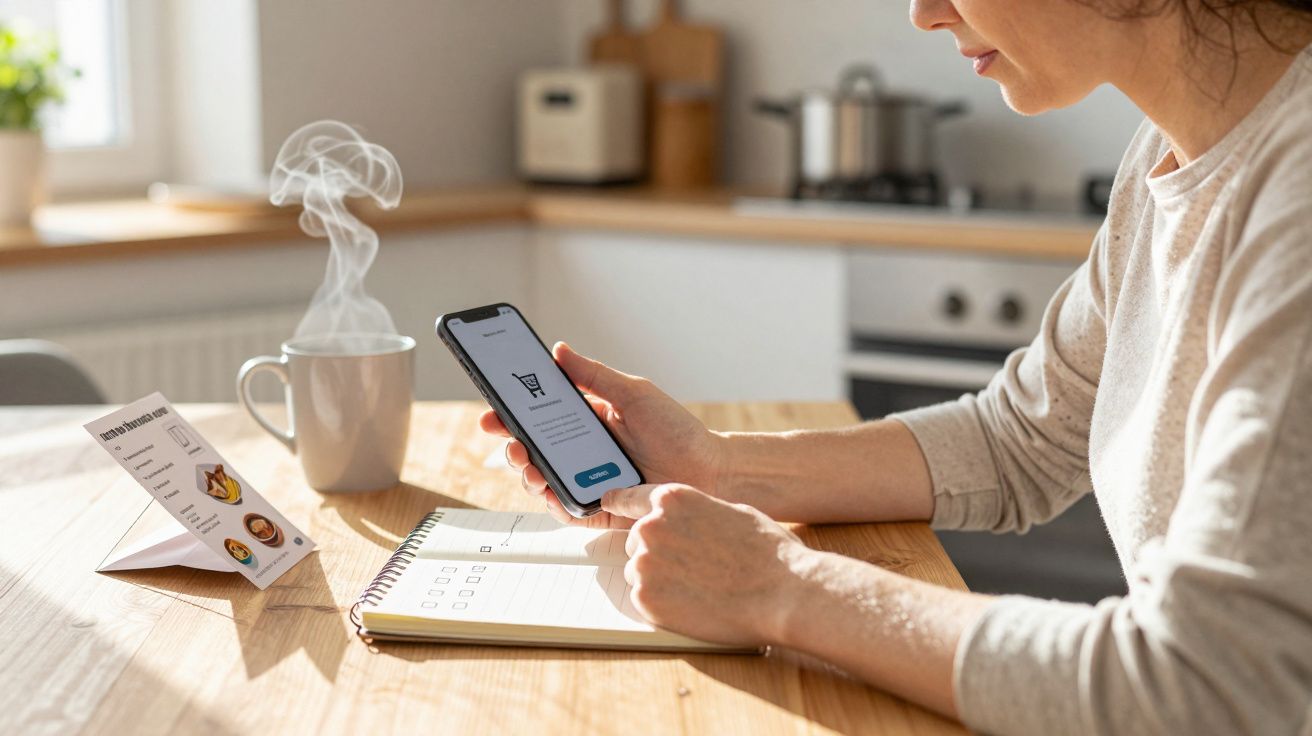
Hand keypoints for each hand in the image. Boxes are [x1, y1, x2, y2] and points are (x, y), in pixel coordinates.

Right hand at [479, 342, 724, 528]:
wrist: (709, 471)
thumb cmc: (677, 430)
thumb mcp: (634, 394)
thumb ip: (594, 375)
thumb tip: (559, 350)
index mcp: (587, 419)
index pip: (540, 415)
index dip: (512, 414)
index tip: (493, 411)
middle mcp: (582, 451)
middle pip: (534, 450)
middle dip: (513, 445)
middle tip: (509, 442)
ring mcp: (588, 479)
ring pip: (544, 480)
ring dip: (528, 473)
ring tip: (529, 466)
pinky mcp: (599, 508)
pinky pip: (567, 508)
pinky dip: (553, 502)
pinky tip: (549, 492)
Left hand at [601, 483, 810, 646]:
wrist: (781, 592)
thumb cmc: (767, 551)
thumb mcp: (731, 512)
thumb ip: (697, 514)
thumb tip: (688, 523)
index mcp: (672, 500)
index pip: (631, 498)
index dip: (622, 502)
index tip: (608, 502)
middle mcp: (651, 527)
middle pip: (636, 540)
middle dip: (657, 553)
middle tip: (692, 568)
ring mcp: (644, 564)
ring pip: (638, 572)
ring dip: (659, 580)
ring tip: (698, 588)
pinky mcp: (645, 599)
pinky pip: (643, 600)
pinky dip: (662, 606)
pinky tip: (695, 604)